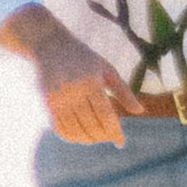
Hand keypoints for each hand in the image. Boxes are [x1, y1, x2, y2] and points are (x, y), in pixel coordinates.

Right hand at [17, 17, 136, 146]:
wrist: (48, 44)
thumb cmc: (83, 57)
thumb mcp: (106, 69)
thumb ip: (123, 91)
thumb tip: (140, 111)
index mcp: (92, 81)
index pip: (106, 116)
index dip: (114, 132)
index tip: (120, 142)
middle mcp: (74, 90)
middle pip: (91, 125)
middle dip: (102, 136)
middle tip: (108, 138)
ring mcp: (58, 97)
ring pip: (75, 129)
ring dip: (87, 139)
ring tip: (95, 138)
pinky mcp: (46, 101)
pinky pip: (59, 127)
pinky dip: (70, 136)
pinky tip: (79, 136)